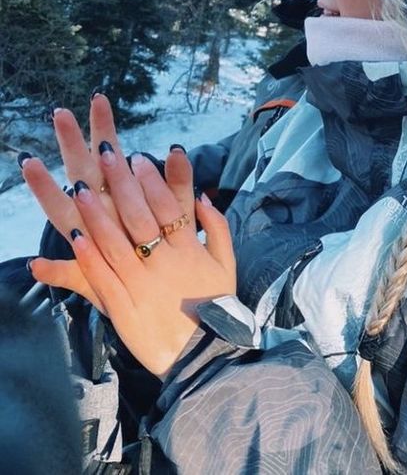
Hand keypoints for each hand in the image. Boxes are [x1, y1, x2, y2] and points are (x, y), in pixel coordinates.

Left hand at [23, 103, 235, 376]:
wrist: (203, 356)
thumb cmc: (215, 307)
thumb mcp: (226, 264)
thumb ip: (216, 227)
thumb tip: (202, 196)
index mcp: (189, 250)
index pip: (169, 206)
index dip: (153, 180)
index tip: (138, 158)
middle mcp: (165, 263)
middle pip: (140, 216)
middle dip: (122, 184)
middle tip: (106, 155)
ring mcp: (142, 285)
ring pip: (116, 244)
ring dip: (97, 215)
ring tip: (80, 189)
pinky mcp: (123, 308)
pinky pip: (103, 278)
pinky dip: (89, 257)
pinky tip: (75, 237)